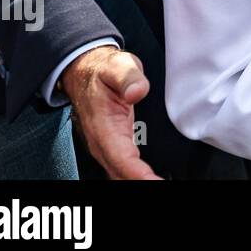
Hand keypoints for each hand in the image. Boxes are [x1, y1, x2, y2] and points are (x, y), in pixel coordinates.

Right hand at [60, 45, 159, 179]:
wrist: (85, 72)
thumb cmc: (103, 71)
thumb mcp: (118, 66)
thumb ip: (129, 78)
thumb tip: (137, 91)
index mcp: (103, 127)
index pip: (122, 159)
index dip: (138, 174)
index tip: (156, 181)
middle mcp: (103, 143)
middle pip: (121, 175)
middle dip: (142, 183)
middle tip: (165, 184)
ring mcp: (107, 147)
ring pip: (121, 176)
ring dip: (140, 182)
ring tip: (162, 183)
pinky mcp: (114, 147)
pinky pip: (124, 170)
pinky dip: (138, 178)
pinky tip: (153, 180)